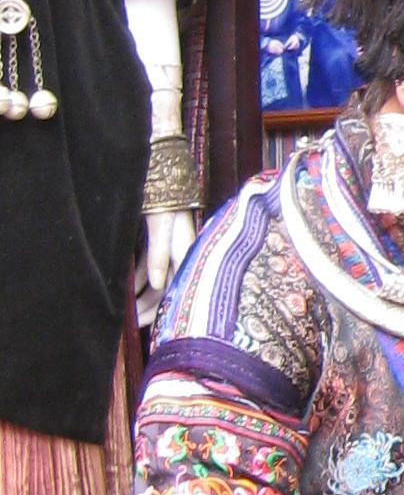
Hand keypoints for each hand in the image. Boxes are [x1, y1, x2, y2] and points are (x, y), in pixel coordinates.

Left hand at [137, 204, 194, 323]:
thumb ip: (159, 253)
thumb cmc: (164, 198)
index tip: (142, 322)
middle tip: (132, 324)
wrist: (163, 171)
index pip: (174, 288)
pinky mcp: (158, 242)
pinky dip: (138, 279)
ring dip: (142, 295)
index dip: (159, 307)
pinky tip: (127, 290)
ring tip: (127, 310)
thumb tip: (157, 283)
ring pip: (157, 280)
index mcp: (185, 251)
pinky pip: (149, 266)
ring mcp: (169, 248)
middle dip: (149, 306)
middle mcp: (180, 254)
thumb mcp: (161, 224)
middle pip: (166, 288)